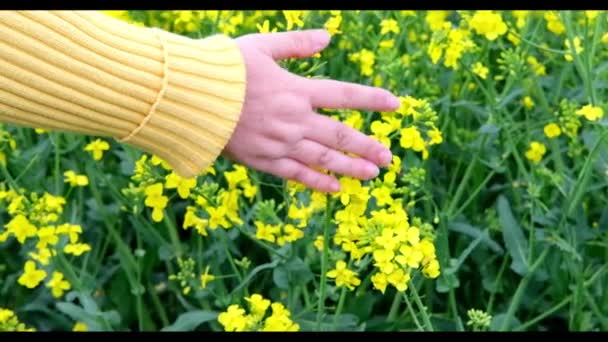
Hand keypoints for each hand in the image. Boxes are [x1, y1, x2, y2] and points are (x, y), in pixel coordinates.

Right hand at [222, 29, 399, 192]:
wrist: (190, 98)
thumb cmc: (223, 69)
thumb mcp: (261, 47)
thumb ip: (296, 44)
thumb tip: (328, 36)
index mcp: (296, 90)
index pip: (344, 94)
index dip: (372, 99)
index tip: (395, 105)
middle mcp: (294, 119)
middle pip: (339, 135)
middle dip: (367, 146)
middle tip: (388, 157)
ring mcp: (280, 143)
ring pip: (323, 159)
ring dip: (350, 168)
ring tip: (372, 175)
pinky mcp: (264, 160)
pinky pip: (297, 174)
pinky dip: (317, 182)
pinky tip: (335, 188)